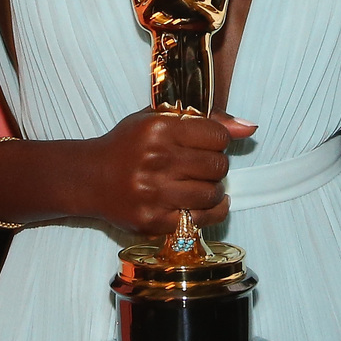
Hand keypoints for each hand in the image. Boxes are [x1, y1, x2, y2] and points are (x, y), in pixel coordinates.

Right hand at [82, 109, 257, 234]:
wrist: (90, 178)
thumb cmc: (128, 145)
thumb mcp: (159, 120)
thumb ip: (206, 119)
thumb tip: (249, 128)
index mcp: (159, 129)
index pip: (217, 136)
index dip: (217, 141)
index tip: (206, 145)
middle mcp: (157, 160)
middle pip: (218, 166)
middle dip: (216, 166)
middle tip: (203, 167)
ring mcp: (155, 193)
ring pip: (213, 193)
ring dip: (213, 190)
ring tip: (200, 185)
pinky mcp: (154, 221)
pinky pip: (201, 219)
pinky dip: (209, 212)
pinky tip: (202, 204)